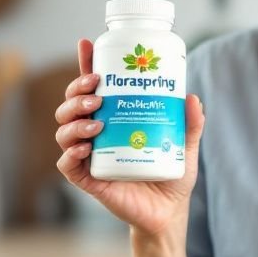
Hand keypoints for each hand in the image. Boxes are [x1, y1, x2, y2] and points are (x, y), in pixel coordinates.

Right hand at [55, 38, 204, 238]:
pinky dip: (70, 154)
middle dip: (77, 92)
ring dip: (73, 120)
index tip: (87, 44)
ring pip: (64, 131)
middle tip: (97, 91)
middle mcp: (96, 133)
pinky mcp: (88, 180)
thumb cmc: (172, 173)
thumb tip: (192, 99)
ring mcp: (89, 156)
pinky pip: (67, 165)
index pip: (94, 87)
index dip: (86, 64)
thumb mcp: (184, 145)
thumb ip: (190, 124)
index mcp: (114, 118)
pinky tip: (84, 149)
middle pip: (71, 105)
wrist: (169, 212)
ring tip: (96, 119)